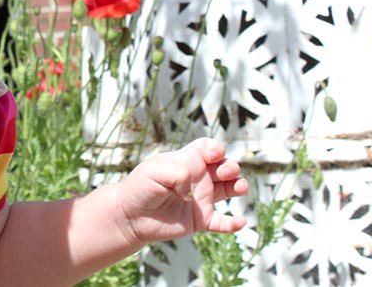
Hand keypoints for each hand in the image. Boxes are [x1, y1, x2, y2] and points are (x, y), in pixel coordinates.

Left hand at [115, 138, 247, 244]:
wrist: (131, 215)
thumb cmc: (141, 187)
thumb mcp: (155, 170)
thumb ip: (179, 173)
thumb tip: (194, 190)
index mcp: (187, 161)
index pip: (209, 148)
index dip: (216, 148)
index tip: (213, 154)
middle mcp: (198, 178)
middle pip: (225, 166)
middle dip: (231, 166)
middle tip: (223, 173)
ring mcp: (201, 199)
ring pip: (229, 189)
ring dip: (239, 186)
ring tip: (240, 187)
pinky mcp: (201, 220)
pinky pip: (223, 222)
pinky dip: (234, 223)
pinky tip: (241, 222)